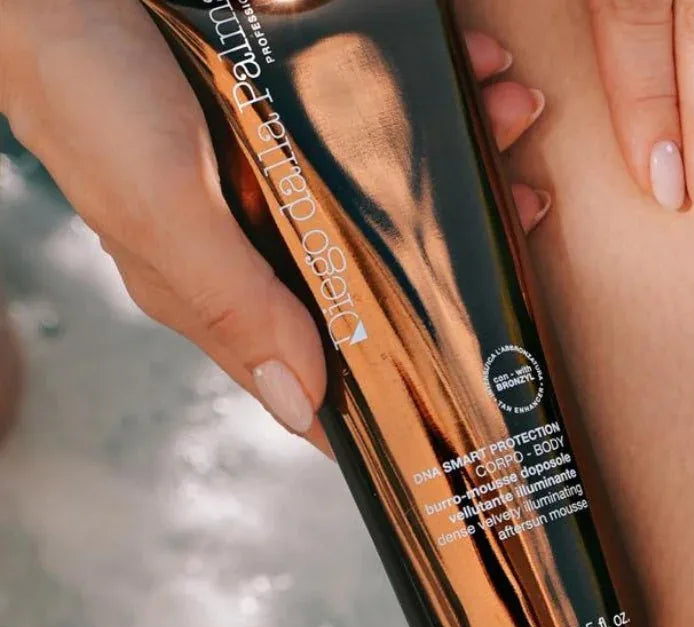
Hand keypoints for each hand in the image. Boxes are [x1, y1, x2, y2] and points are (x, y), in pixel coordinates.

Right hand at [0, 0, 548, 450]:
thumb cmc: (83, 93)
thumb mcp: (160, 210)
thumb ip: (234, 303)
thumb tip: (303, 399)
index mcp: (224, 292)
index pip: (315, 375)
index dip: (384, 398)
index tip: (464, 396)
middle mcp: (260, 245)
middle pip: (376, 281)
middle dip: (455, 253)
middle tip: (522, 209)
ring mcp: (277, 182)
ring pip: (388, 197)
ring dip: (460, 160)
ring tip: (512, 118)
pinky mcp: (286, 120)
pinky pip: (374, 123)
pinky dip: (427, 96)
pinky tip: (468, 71)